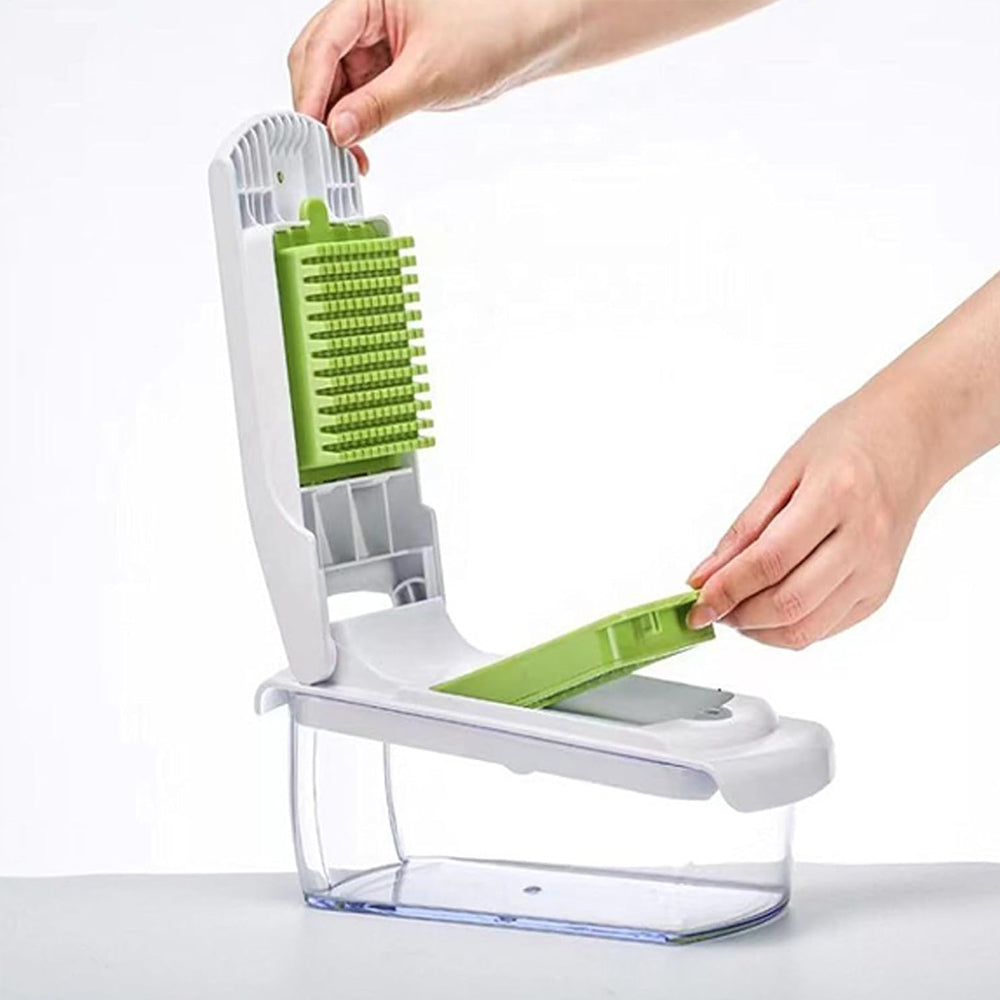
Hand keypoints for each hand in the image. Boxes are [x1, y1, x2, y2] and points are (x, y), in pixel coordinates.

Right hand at [288, 0, 578, 164]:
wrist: (528, 41)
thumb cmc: (490, 33)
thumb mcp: (427, 76)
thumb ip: (377, 104)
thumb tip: (338, 129)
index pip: (322, 43)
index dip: (311, 90)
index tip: (310, 130)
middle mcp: (366, 17)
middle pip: (318, 62)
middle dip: (317, 106)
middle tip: (322, 148)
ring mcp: (376, 44)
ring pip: (336, 84)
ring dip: (336, 121)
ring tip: (346, 156)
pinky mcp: (389, 68)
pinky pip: (359, 96)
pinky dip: (355, 122)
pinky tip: (359, 147)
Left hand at [686, 384, 937, 648]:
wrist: (910, 440)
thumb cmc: (846, 443)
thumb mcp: (784, 471)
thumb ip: (743, 529)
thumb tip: (704, 575)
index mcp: (836, 497)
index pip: (769, 561)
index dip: (726, 589)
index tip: (696, 604)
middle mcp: (864, 540)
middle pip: (789, 602)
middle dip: (738, 615)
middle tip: (711, 607)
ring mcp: (877, 571)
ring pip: (807, 628)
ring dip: (759, 630)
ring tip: (734, 611)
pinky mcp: (880, 592)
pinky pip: (825, 628)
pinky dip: (787, 628)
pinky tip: (767, 609)